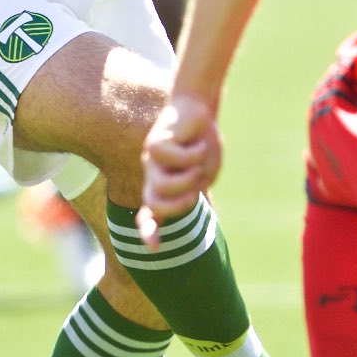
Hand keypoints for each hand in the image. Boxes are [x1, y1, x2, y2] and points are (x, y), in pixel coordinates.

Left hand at [138, 91, 220, 244]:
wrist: (199, 109)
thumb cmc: (202, 142)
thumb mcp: (205, 172)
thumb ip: (197, 188)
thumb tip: (190, 196)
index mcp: (164, 186)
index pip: (151, 213)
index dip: (151, 230)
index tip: (155, 247)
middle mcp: (153, 175)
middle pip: (155, 205)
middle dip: (179, 204)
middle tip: (195, 188)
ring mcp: (150, 161)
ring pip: (161, 186)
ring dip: (188, 178)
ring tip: (197, 163)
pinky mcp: (154, 143)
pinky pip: (175, 159)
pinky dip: (194, 153)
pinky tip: (195, 141)